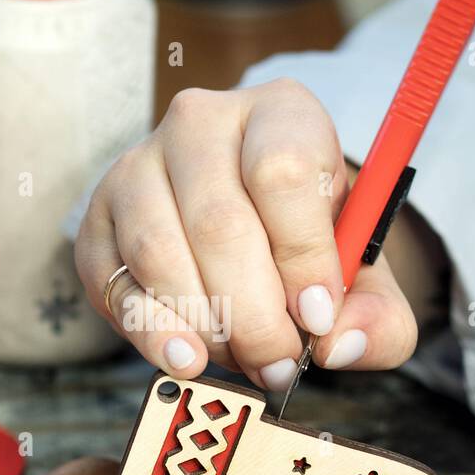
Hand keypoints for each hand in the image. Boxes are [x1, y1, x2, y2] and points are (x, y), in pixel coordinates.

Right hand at [75, 79, 418, 389]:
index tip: (318, 317)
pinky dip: (150, 331)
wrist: (250, 224)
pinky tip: (186, 356)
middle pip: (218, 222)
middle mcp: (201, 121)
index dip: (303, 255)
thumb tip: (339, 345)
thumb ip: (377, 315)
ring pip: (159, 251)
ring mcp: (138, 164)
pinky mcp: (98, 215)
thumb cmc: (309, 245)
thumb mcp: (363, 273)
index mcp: (281, 112)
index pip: (283, 171)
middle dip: (252, 313)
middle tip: (276, 362)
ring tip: (239, 360)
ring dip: (203, 325)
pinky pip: (112, 279)